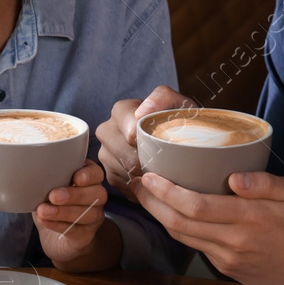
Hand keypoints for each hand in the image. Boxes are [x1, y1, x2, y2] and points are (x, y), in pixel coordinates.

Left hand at [34, 160, 113, 267]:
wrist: (54, 237)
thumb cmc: (51, 205)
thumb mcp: (47, 188)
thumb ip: (46, 179)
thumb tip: (29, 171)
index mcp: (88, 180)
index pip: (96, 173)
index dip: (89, 174)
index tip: (76, 177)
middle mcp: (96, 198)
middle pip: (96, 193)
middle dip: (74, 194)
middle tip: (53, 196)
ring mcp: (94, 218)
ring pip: (88, 213)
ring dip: (63, 211)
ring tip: (43, 210)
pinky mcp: (86, 236)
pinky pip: (76, 230)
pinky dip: (58, 225)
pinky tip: (45, 221)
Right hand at [96, 85, 194, 200]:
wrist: (178, 139)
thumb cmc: (178, 121)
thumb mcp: (177, 103)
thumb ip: (162, 97)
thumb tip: (141, 112)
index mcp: (120, 110)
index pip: (130, 133)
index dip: (149, 143)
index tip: (165, 146)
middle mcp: (107, 130)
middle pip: (125, 155)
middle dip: (148, 162)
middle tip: (167, 164)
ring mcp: (105, 153)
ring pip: (124, 172)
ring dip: (145, 176)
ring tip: (163, 173)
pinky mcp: (109, 173)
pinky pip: (123, 185)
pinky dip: (141, 187)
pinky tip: (155, 181)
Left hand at [135, 170, 283, 284]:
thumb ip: (264, 184)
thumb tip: (234, 178)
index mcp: (248, 219)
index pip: (195, 207)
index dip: (166, 192)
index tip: (150, 177)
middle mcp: (233, 242)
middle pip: (179, 224)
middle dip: (153, 203)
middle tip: (138, 183)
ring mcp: (228, 260)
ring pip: (183, 238)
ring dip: (161, 217)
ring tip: (149, 196)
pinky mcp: (228, 270)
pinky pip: (197, 247)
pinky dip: (181, 230)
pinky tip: (175, 215)